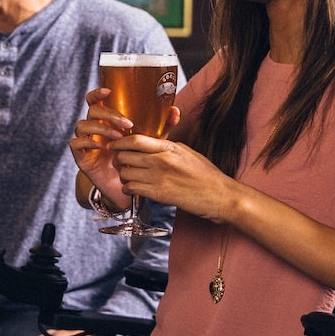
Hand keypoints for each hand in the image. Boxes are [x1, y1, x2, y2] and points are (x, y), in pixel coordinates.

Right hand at [70, 88, 179, 211]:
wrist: (125, 188)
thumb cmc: (134, 160)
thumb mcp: (149, 142)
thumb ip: (161, 126)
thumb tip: (175, 110)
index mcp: (106, 120)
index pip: (95, 100)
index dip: (98, 93)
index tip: (109, 91)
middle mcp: (93, 127)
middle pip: (92, 110)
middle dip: (109, 114)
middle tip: (127, 124)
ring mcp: (85, 141)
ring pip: (83, 125)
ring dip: (100, 128)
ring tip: (118, 137)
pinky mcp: (81, 156)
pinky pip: (75, 143)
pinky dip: (87, 142)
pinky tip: (101, 147)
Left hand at [113, 132, 236, 223]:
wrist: (221, 195)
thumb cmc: (206, 174)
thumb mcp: (186, 152)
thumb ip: (167, 146)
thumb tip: (150, 143)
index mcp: (169, 147)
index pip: (135, 140)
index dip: (120, 142)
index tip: (114, 145)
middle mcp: (161, 160)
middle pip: (125, 156)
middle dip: (118, 160)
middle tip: (119, 163)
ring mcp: (159, 177)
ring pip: (125, 173)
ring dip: (123, 176)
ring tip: (128, 178)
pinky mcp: (159, 194)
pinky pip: (132, 188)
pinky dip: (128, 189)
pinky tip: (134, 189)